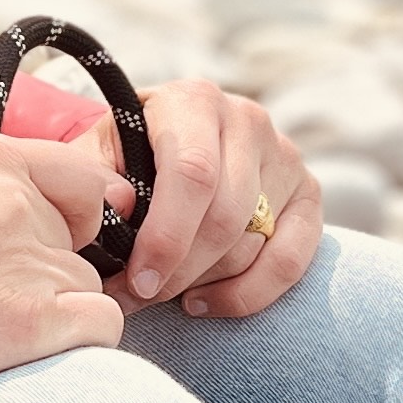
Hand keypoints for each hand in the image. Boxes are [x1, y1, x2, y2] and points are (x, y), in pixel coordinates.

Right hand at [0, 131, 127, 402]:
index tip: (55, 238)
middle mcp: (6, 198)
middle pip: (79, 235)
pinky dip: (78, 345)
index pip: (76, 173)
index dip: (71, 211)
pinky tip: (22, 357)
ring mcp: (21, 259)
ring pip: (86, 284)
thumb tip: (35, 201)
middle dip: (48, 267)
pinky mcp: (29, 324)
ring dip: (52, 312)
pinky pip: (102, 325)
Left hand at [92, 80, 322, 318]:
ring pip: (252, 243)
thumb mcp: (98, 155)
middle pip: (224, 216)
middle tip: (139, 297)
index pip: (193, 173)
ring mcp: (285, 157)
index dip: (166, 236)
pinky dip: (247, 294)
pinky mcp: (308, 195)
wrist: (166, 146)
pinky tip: (204, 301)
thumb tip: (114, 205)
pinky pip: (290, 261)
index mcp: (193, 101)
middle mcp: (247, 121)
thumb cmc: (125, 157)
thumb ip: (94, 180)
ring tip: (161, 295)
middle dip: (179, 271)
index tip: (137, 281)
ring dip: (203, 282)